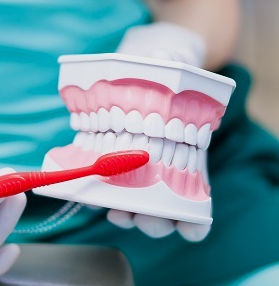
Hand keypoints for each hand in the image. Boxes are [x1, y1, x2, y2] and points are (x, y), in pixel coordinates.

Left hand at [109, 22, 209, 241]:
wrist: (137, 70)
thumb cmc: (160, 73)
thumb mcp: (169, 67)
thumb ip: (170, 67)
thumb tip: (163, 58)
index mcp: (185, 159)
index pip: (194, 205)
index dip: (192, 222)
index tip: (188, 227)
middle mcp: (160, 174)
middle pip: (161, 214)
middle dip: (153, 222)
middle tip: (143, 215)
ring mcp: (133, 174)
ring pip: (133, 210)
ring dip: (126, 216)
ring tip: (115, 211)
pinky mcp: (106, 167)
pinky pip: (102, 191)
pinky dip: (97, 199)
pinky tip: (92, 197)